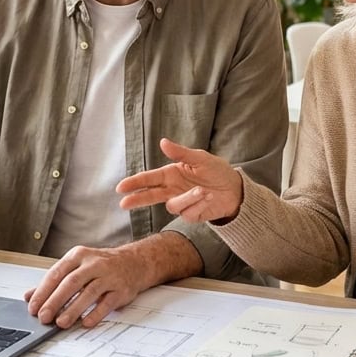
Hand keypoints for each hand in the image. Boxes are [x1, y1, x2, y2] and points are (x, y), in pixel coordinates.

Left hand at [24, 245, 151, 328]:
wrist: (135, 262)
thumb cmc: (101, 266)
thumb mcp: (76, 266)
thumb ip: (53, 281)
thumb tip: (29, 296)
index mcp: (78, 256)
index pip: (56, 273)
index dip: (43, 291)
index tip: (33, 307)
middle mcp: (94, 264)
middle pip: (71, 283)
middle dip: (55, 301)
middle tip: (44, 317)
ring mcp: (109, 276)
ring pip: (89, 293)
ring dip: (73, 309)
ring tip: (61, 323)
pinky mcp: (121, 289)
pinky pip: (107, 303)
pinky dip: (96, 313)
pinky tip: (86, 322)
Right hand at [116, 138, 242, 222]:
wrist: (234, 189)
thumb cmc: (217, 171)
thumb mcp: (201, 159)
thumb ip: (181, 153)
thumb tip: (163, 142)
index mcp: (172, 174)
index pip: (149, 179)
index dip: (135, 183)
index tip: (121, 188)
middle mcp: (173, 189)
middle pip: (150, 196)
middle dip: (137, 199)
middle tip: (124, 203)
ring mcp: (181, 203)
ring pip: (173, 206)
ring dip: (187, 199)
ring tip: (203, 191)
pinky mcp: (191, 215)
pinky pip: (189, 213)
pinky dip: (199, 204)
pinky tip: (209, 198)